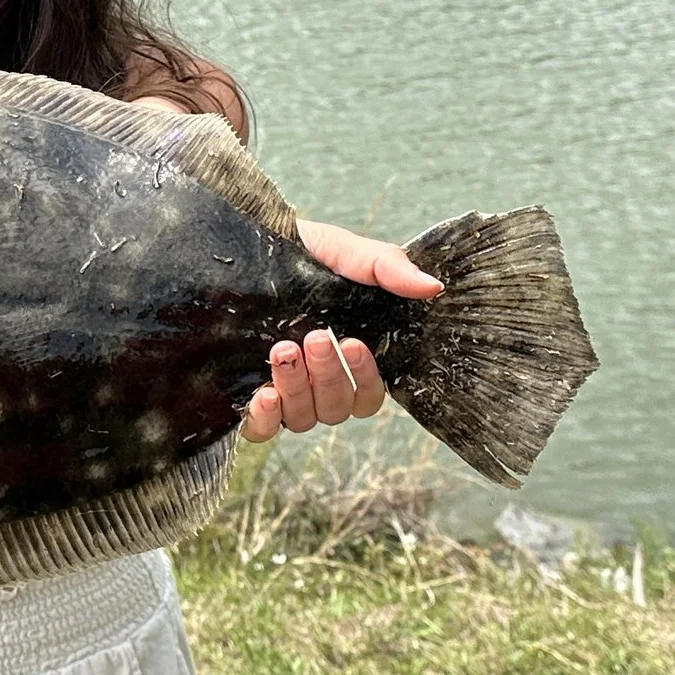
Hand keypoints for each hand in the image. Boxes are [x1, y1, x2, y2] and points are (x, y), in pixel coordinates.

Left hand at [240, 220, 441, 443]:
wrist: (243, 245)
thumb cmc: (300, 252)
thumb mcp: (344, 253)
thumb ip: (387, 268)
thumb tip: (431, 287)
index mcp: (346, 355)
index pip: (369, 395)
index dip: (366, 378)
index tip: (354, 343)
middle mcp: (317, 381)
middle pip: (337, 408)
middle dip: (328, 376)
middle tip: (315, 337)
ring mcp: (283, 391)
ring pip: (303, 419)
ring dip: (297, 390)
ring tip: (283, 350)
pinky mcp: (244, 396)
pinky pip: (261, 430)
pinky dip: (265, 420)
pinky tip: (263, 395)